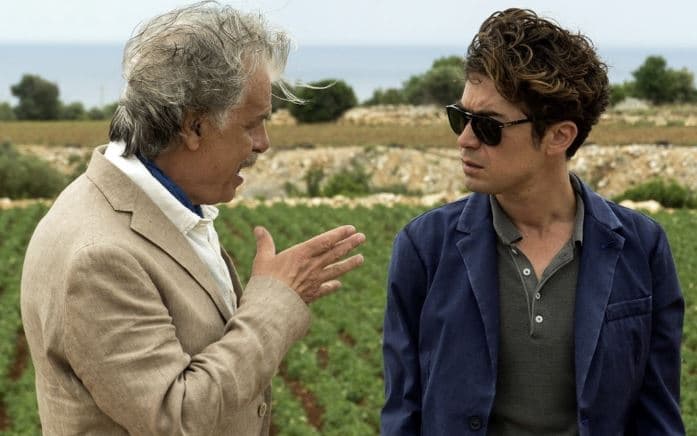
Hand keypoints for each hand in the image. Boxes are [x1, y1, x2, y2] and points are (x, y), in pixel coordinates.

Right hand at [251, 225, 365, 302]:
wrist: (271, 305)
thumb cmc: (266, 280)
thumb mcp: (263, 258)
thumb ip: (264, 243)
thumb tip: (258, 229)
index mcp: (302, 253)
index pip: (325, 240)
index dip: (339, 234)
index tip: (351, 229)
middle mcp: (312, 265)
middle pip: (335, 253)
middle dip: (349, 244)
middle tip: (362, 237)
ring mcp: (315, 280)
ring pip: (336, 270)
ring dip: (349, 264)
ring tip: (361, 258)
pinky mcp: (313, 294)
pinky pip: (326, 288)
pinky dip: (333, 286)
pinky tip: (339, 284)